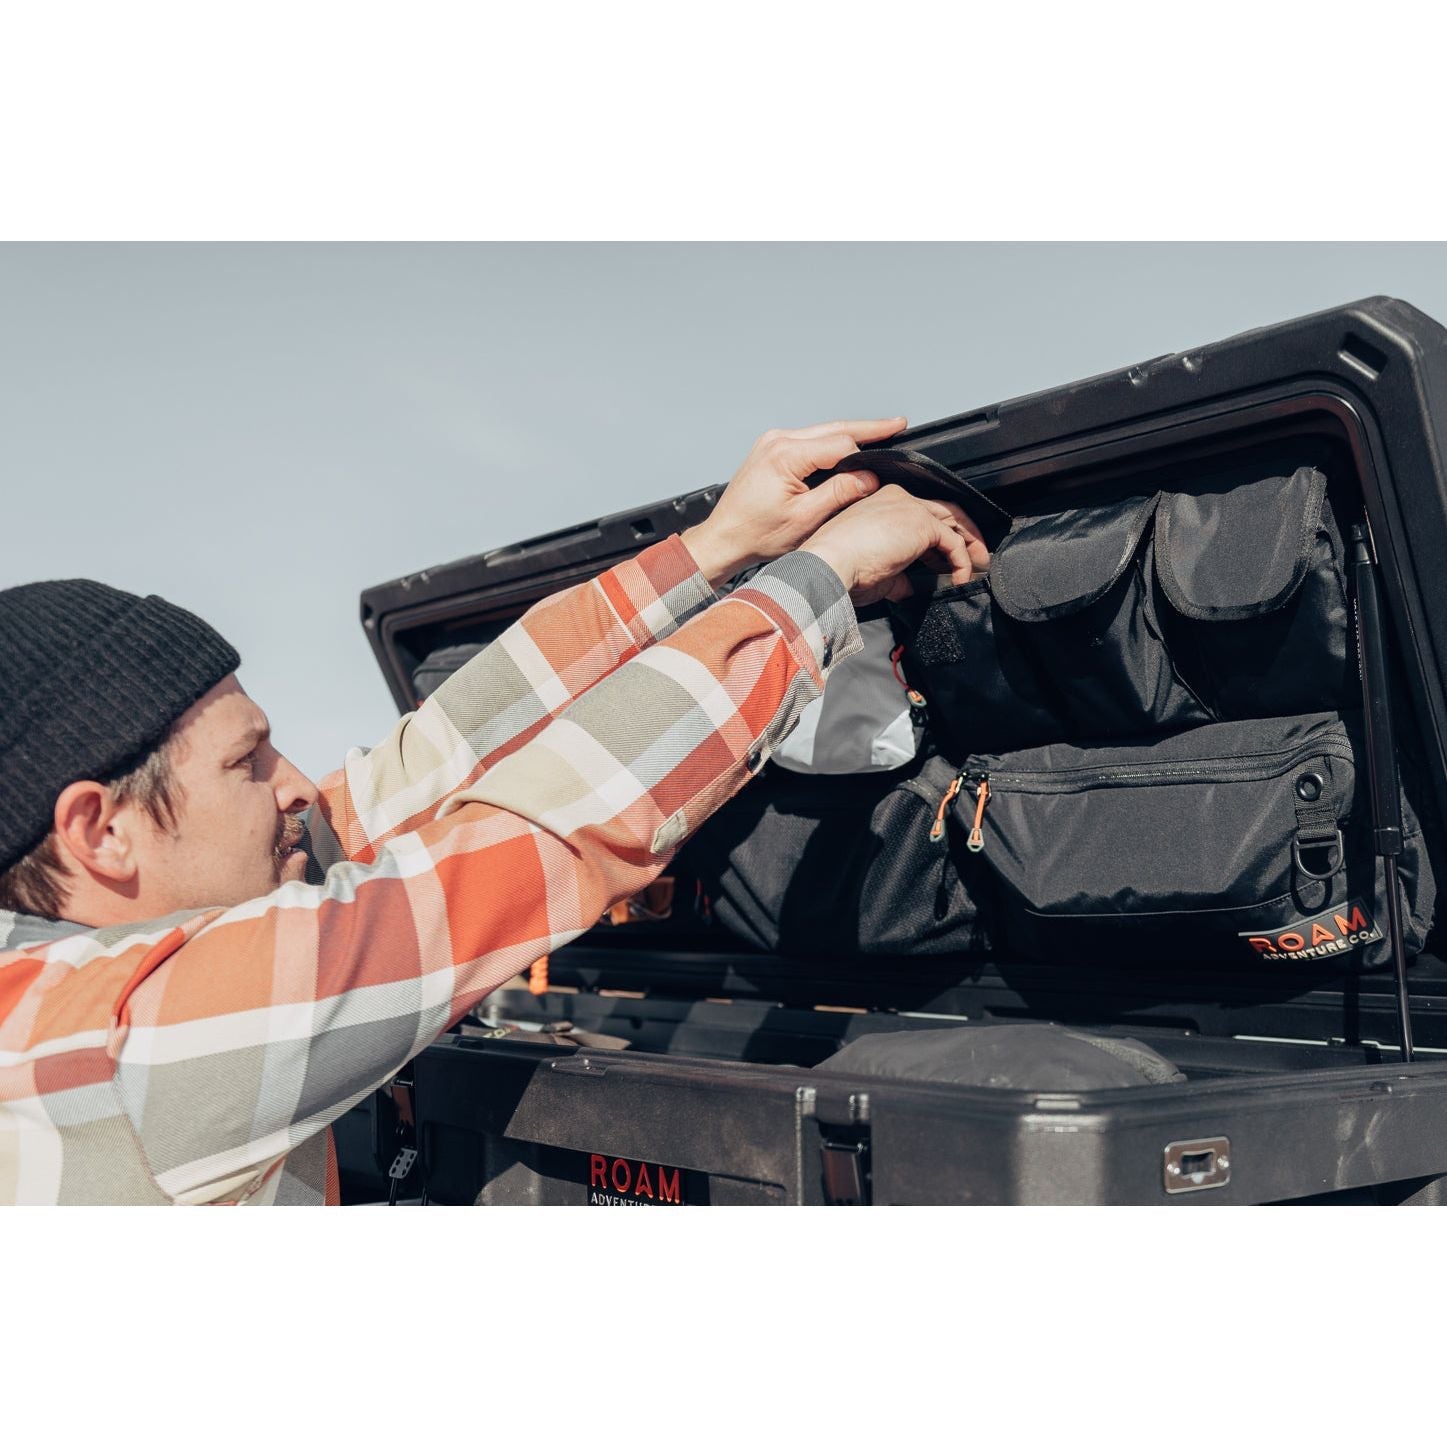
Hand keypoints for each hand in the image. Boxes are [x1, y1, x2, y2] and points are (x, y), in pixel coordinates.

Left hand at [680, 417, 907, 585]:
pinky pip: (808, 440)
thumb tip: (869, 477)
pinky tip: (848, 445)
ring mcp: (772, 442)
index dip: (866, 453)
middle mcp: (777, 441)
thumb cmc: (757, 534)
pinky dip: (830, 442)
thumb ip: (839, 493)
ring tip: (880, 432)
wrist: (724, 538)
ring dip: (850, 433)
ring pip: (822, 432)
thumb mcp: (805, 518)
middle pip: (834, 428)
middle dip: (868, 428)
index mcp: (785, 455)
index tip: (887, 460)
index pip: (839, 444)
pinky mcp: (771, 449)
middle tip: (897, 424)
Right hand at [798, 484, 990, 605]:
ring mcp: (910, 507)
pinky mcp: (921, 522)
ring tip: (978, 566)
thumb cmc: (839, 568)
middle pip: (943, 511)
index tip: (945, 561)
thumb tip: (909, 588)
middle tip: (976, 559)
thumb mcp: (874, 571)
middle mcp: (897, 498)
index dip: (938, 537)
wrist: (829, 565)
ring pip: (954, 519)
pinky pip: (953, 541)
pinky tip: (960, 578)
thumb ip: (897, 575)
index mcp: (882, 504)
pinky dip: (962, 561)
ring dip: (971, 544)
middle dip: (963, 535)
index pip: (921, 513)